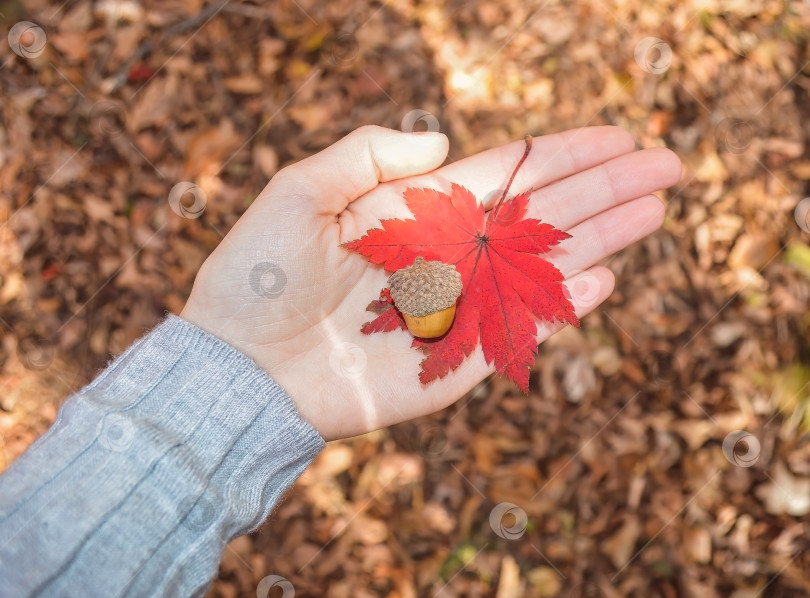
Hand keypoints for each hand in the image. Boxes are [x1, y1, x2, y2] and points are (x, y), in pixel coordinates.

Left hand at [180, 126, 680, 439]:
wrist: (242, 366)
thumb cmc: (258, 277)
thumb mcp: (299, 192)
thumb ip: (365, 155)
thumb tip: (440, 141)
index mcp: (418, 211)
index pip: (508, 174)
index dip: (563, 153)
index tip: (615, 135)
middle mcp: (449, 254)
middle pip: (542, 213)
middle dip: (604, 187)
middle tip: (665, 163)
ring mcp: (459, 306)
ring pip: (545, 265)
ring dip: (603, 236)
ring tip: (656, 207)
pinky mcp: (457, 359)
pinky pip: (522, 329)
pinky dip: (564, 304)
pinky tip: (605, 275)